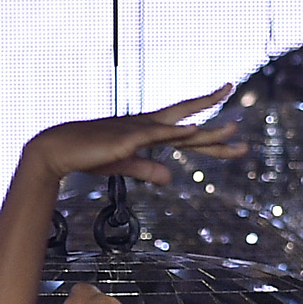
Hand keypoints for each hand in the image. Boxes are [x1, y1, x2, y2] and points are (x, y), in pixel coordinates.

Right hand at [17, 88, 240, 186]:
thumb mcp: (123, 165)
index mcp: (148, 132)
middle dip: (217, 129)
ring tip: (234, 129)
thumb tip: (170, 178)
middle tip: (242, 130)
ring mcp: (140, 129)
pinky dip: (177, 130)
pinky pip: (158, 133)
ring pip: (181, 128)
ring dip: (208, 130)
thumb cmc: (88, 155)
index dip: (210, 137)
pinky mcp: (129, 137)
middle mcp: (148, 125)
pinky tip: (195, 128)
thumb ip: (147, 170)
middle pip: (191, 126)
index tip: (233, 136)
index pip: (186, 135)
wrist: (60, 149)